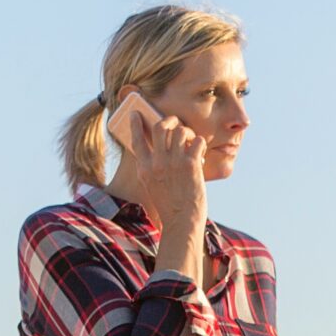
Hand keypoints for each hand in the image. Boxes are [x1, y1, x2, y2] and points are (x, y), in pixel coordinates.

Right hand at [123, 85, 206, 231]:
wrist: (181, 222)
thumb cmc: (169, 206)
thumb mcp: (151, 186)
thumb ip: (152, 167)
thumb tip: (162, 146)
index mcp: (144, 168)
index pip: (137, 140)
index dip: (135, 124)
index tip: (135, 113)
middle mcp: (157, 163)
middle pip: (160, 127)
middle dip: (170, 119)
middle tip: (175, 121)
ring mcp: (173, 163)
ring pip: (181, 130)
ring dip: (189, 133)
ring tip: (191, 142)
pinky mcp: (190, 165)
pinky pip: (197, 141)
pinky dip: (200, 144)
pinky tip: (200, 153)